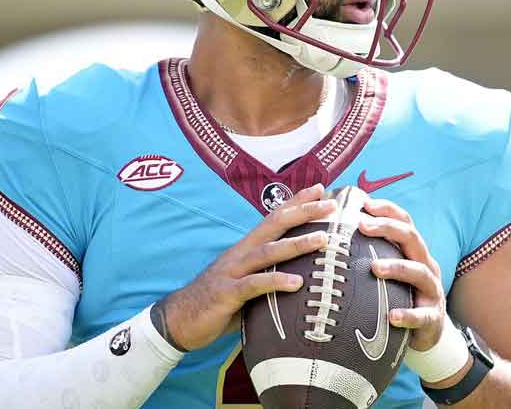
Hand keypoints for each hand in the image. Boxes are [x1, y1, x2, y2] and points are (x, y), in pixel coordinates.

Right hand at [159, 184, 334, 350]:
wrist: (180, 320)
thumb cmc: (218, 301)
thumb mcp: (246, 281)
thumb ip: (267, 273)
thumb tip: (301, 274)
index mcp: (246, 248)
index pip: (274, 218)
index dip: (296, 202)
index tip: (320, 188)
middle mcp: (240, 254)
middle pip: (274, 225)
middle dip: (303, 212)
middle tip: (330, 205)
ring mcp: (232, 272)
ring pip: (268, 252)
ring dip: (296, 244)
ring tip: (322, 239)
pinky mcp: (226, 294)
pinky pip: (254, 285)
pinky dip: (276, 281)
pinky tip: (297, 282)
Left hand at [359, 198, 446, 351]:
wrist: (427, 332)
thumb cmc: (400, 296)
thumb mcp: (392, 272)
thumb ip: (373, 253)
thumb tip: (336, 232)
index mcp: (415, 252)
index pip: (405, 222)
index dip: (388, 210)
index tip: (365, 204)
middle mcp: (426, 266)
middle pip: (413, 238)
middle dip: (388, 228)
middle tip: (362, 226)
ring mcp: (432, 291)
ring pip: (419, 272)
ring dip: (397, 267)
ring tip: (374, 268)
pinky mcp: (432, 318)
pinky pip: (421, 316)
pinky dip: (407, 314)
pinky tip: (391, 316)